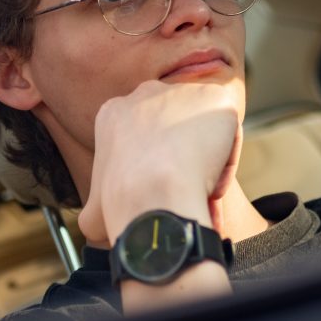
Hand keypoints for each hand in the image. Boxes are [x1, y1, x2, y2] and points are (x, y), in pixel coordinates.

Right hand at [78, 80, 241, 246]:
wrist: (151, 192)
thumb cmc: (120, 206)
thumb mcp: (94, 210)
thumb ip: (99, 207)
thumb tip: (90, 229)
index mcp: (115, 112)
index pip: (145, 135)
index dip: (156, 165)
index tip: (161, 189)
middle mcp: (146, 93)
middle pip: (175, 127)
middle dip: (183, 157)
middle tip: (186, 191)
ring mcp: (182, 92)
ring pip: (203, 131)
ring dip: (205, 162)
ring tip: (201, 195)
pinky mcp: (215, 97)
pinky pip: (229, 133)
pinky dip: (226, 161)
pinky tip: (213, 184)